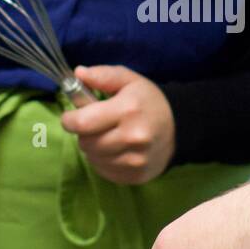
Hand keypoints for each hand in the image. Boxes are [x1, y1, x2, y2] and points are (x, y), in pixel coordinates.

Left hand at [59, 65, 175, 184]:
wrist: (179, 128)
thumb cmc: (148, 101)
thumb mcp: (129, 80)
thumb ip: (103, 76)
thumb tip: (78, 73)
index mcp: (128, 109)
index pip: (82, 123)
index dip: (70, 120)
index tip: (71, 117)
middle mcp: (132, 137)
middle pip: (86, 143)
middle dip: (84, 133)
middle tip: (96, 126)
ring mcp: (135, 160)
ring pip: (93, 158)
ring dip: (94, 148)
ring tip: (107, 137)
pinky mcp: (136, 175)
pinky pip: (103, 171)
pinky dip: (103, 162)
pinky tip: (115, 151)